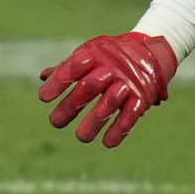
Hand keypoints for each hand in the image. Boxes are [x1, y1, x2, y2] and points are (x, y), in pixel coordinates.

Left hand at [38, 31, 177, 146]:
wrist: (150, 50)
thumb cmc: (110, 56)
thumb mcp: (89, 54)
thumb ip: (68, 67)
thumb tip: (43, 77)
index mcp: (94, 55)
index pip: (73, 68)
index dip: (58, 82)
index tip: (43, 98)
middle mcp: (111, 68)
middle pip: (89, 87)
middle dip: (71, 106)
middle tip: (55, 123)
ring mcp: (128, 82)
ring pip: (109, 103)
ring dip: (94, 122)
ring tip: (80, 137)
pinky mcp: (142, 96)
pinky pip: (131, 114)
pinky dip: (120, 129)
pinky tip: (107, 143)